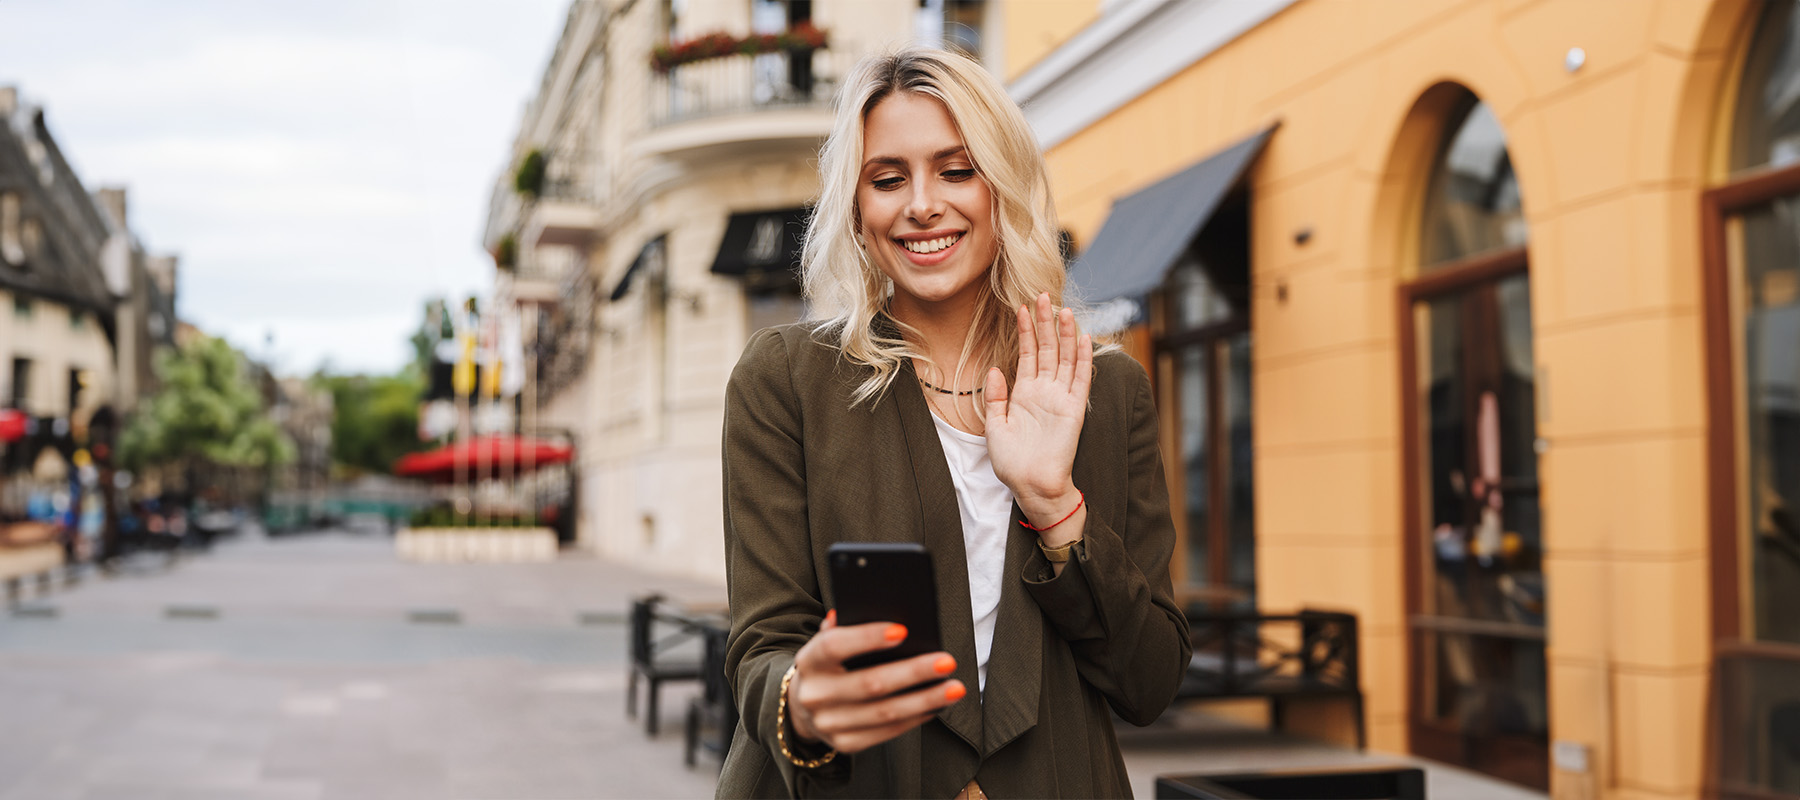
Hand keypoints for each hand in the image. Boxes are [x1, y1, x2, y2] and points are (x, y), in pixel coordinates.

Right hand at [788, 611, 966, 753]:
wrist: (803, 706)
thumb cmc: (828, 664)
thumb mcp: (827, 642)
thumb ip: (846, 625)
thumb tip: (878, 608)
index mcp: (809, 661)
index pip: (834, 646)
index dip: (867, 638)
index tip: (903, 630)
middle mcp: (815, 695)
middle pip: (869, 683)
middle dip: (913, 672)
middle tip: (946, 662)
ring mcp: (829, 724)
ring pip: (884, 713)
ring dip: (925, 700)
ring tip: (953, 688)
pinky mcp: (846, 743)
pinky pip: (887, 732)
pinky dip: (915, 718)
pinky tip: (936, 706)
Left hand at [984, 292, 1091, 521]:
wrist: (1031, 485)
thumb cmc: (1012, 462)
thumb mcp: (995, 426)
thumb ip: (996, 397)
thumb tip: (995, 369)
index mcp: (1025, 393)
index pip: (1028, 354)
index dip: (1026, 331)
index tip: (1022, 307)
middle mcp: (1045, 391)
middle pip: (1048, 349)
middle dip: (1045, 322)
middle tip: (1042, 295)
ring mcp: (1061, 398)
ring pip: (1065, 358)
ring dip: (1064, 334)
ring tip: (1062, 309)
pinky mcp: (1074, 409)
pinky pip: (1081, 379)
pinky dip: (1083, 358)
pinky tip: (1082, 338)